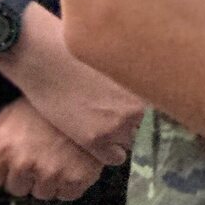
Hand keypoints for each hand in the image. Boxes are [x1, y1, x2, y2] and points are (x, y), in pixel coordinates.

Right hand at [0, 3, 144, 165]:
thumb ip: (134, 74)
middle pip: (146, 126)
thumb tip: (149, 87)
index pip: (161, 108)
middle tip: (114, 109)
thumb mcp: (115, 56)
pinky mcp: (96, 140)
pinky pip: (116, 157)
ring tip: (102, 118)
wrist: (43, 55)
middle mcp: (135, 107)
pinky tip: (96, 134)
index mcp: (143, 84)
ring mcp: (116, 125)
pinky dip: (109, 150)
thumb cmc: (77, 47)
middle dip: (133, 119)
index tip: (137, 103)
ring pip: (132, 141)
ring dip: (121, 134)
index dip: (147, 107)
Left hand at [0, 98, 103, 200]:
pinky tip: (71, 159)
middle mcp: (25, 163)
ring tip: (55, 152)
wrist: (85, 97)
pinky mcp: (75, 181)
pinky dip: (69, 181)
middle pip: (15, 188)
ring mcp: (51, 174)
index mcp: (4, 145)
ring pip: (41, 194)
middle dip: (24, 173)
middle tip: (38, 149)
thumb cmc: (43, 105)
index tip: (10, 158)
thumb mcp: (9, 114)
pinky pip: (66, 195)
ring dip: (47, 179)